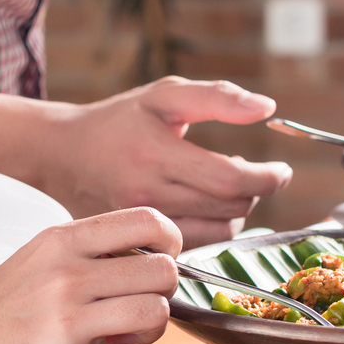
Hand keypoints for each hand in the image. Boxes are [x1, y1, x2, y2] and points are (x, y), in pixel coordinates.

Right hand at [0, 208, 180, 343]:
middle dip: (160, 296)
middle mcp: (68, 273)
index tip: (160, 263)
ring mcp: (66, 320)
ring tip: (115, 340)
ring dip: (146, 335)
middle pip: (164, 272)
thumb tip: (150, 272)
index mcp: (61, 241)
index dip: (170, 243)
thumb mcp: (35, 263)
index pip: (147, 221)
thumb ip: (87, 260)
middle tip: (134, 312)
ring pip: (156, 316)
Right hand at [38, 78, 292, 249]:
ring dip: (237, 212)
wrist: (62, 154)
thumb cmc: (119, 120)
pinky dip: (213, 228)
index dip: (267, 178)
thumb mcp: (164, 96)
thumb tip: (268, 108)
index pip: (229, 180)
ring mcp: (138, 226)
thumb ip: (217, 97)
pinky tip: (207, 207)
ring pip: (216, 233)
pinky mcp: (135, 244)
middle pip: (228, 208)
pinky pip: (196, 246)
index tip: (281, 171)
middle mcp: (145, 194)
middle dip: (254, 192)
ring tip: (228, 189)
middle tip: (252, 173)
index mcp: (154, 153)